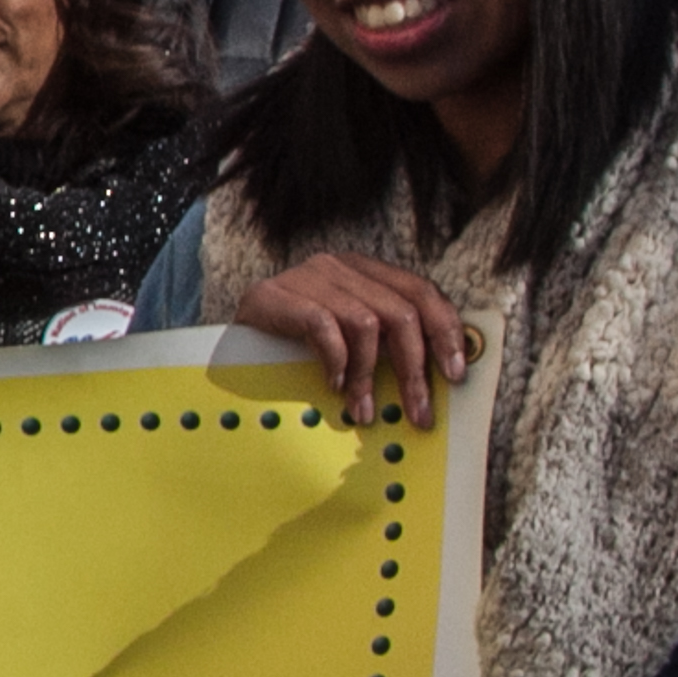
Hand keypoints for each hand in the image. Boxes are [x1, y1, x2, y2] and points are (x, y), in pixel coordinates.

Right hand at [229, 251, 471, 427]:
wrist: (223, 341)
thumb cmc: (292, 345)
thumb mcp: (347, 337)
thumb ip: (384, 342)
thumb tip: (433, 377)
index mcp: (365, 270)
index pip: (422, 291)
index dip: (446, 331)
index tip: (455, 373)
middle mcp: (341, 266)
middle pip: (401, 312)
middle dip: (415, 368)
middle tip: (418, 410)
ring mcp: (307, 277)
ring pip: (367, 323)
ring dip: (370, 375)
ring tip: (364, 408)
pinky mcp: (276, 295)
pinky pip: (323, 327)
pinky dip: (336, 361)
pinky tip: (333, 385)